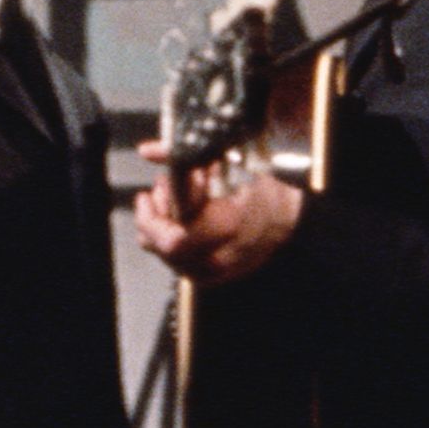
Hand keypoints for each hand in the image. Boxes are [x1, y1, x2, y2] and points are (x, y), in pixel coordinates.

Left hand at [135, 145, 302, 286]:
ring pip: (160, 252)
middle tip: (163, 190)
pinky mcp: (205, 277)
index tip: (147, 194)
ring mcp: (210, 273)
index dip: (151, 218)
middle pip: (157, 244)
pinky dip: (169, 235)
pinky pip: (171, 259)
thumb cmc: (255, 188)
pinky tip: (182, 217)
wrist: (282, 220)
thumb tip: (146, 150)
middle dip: (153, 214)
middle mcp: (215, 259)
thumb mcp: (223, 164)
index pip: (171, 239)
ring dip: (160, 223)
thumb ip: (181, 158)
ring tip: (177, 201)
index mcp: (224, 229)